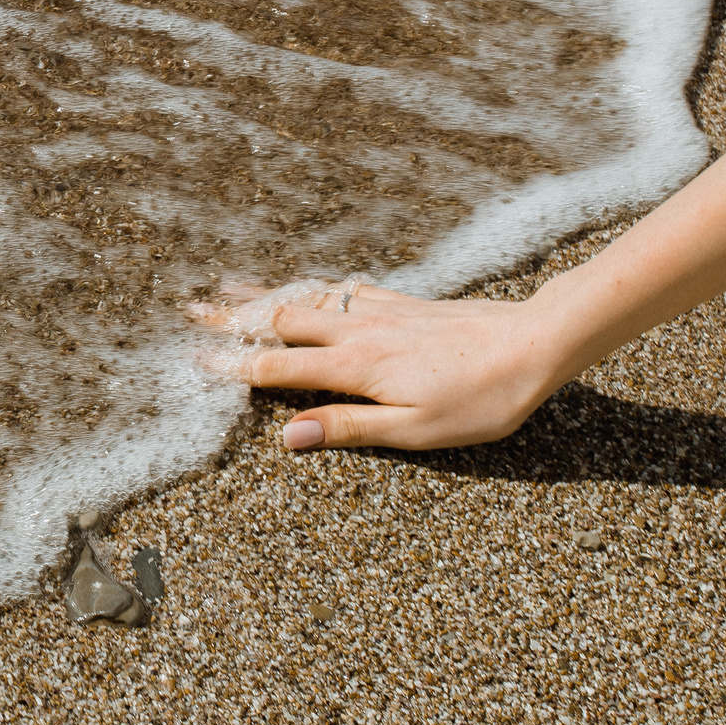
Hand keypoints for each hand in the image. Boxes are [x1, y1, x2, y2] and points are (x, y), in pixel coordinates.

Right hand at [189, 280, 576, 451]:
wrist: (534, 343)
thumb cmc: (481, 400)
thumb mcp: (415, 431)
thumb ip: (348, 429)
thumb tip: (289, 438)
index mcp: (355, 368)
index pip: (278, 369)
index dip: (233, 367)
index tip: (194, 362)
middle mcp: (359, 332)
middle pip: (281, 320)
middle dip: (233, 318)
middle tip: (191, 312)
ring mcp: (381, 311)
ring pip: (309, 297)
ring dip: (265, 294)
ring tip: (229, 286)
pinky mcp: (405, 302)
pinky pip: (344, 290)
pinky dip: (313, 288)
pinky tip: (311, 287)